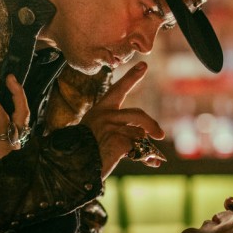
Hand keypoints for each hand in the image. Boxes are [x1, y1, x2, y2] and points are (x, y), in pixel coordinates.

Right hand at [0, 74, 30, 158]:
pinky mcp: (21, 140)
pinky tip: (12, 95)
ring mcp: (21, 140)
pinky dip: (18, 106)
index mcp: (6, 148)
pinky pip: (22, 119)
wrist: (12, 194)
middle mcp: (17, 142)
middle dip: (18, 95)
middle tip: (10, 77)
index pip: (2, 122)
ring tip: (11, 80)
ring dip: (19, 97)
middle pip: (23, 114)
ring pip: (25, 115)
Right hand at [80, 61, 164, 177]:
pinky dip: (146, 157)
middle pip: (138, 115)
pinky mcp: (118, 140)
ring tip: (148, 157)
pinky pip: (138, 148)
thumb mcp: (97, 133)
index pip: (118, 89)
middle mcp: (106, 115)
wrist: (73, 167)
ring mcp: (111, 127)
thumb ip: (117, 129)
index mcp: (100, 110)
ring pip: (139, 133)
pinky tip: (152, 162)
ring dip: (144, 147)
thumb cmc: (83, 152)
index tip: (143, 65)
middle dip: (151, 124)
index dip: (132, 77)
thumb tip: (143, 135)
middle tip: (159, 135)